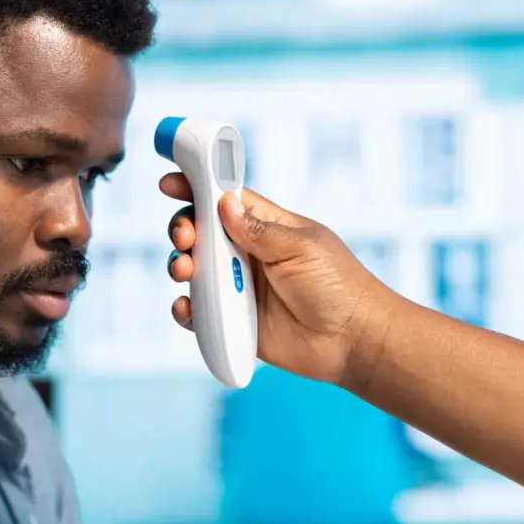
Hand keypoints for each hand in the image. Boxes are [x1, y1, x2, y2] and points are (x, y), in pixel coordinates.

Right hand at [160, 173, 395, 386]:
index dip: (197, 188)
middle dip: (184, 229)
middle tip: (185, 237)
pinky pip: (199, 313)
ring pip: (195, 271)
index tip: (170, 183)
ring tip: (184, 269)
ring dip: (180, 265)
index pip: (225, 200)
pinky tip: (186, 307)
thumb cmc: (339, 286)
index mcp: (267, 228)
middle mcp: (249, 255)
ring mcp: (239, 288)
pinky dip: (186, 309)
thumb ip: (258, 230)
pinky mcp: (234, 321)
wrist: (353, 340)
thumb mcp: (300, 248)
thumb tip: (223, 204)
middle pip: (201, 233)